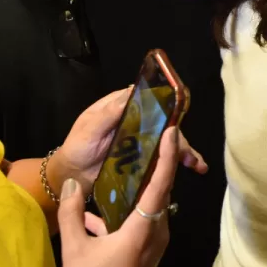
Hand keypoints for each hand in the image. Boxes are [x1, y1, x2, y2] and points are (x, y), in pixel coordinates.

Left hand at [50, 90, 208, 192]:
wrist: (70, 176)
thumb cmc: (77, 147)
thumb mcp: (89, 128)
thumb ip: (109, 112)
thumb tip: (133, 90)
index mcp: (121, 106)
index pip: (149, 100)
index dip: (166, 107)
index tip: (178, 118)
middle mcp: (135, 120)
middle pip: (163, 123)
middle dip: (178, 137)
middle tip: (187, 154)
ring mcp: (140, 140)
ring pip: (166, 140)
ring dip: (183, 150)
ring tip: (196, 165)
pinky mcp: (141, 159)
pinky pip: (161, 157)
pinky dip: (177, 161)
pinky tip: (195, 167)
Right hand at [58, 126, 179, 266]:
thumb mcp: (76, 250)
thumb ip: (72, 213)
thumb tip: (72, 183)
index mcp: (144, 228)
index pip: (161, 183)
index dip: (167, 154)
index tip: (171, 130)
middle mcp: (157, 232)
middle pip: (161, 191)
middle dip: (158, 163)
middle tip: (150, 136)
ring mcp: (154, 243)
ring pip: (152, 206)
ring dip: (142, 186)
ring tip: (127, 163)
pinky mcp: (146, 252)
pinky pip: (141, 222)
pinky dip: (127, 211)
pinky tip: (97, 211)